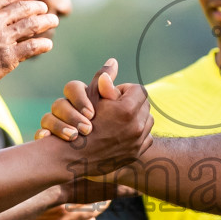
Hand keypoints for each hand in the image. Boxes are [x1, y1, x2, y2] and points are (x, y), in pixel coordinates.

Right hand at [0, 0, 56, 95]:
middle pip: (23, 9)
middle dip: (37, 6)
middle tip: (45, 7)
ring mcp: (2, 39)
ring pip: (32, 26)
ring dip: (46, 21)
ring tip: (54, 20)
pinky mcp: (8, 58)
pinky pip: (32, 47)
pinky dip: (42, 44)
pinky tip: (48, 44)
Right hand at [35, 61, 152, 174]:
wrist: (73, 158)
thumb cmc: (78, 124)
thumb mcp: (89, 98)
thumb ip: (102, 80)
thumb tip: (113, 61)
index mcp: (127, 110)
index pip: (139, 90)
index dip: (125, 90)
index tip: (113, 96)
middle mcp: (136, 126)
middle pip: (145, 105)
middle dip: (132, 104)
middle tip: (116, 108)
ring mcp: (137, 142)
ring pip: (147, 121)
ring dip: (137, 118)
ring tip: (120, 120)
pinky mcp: (136, 153)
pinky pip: (146, 138)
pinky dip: (137, 134)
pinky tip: (122, 134)